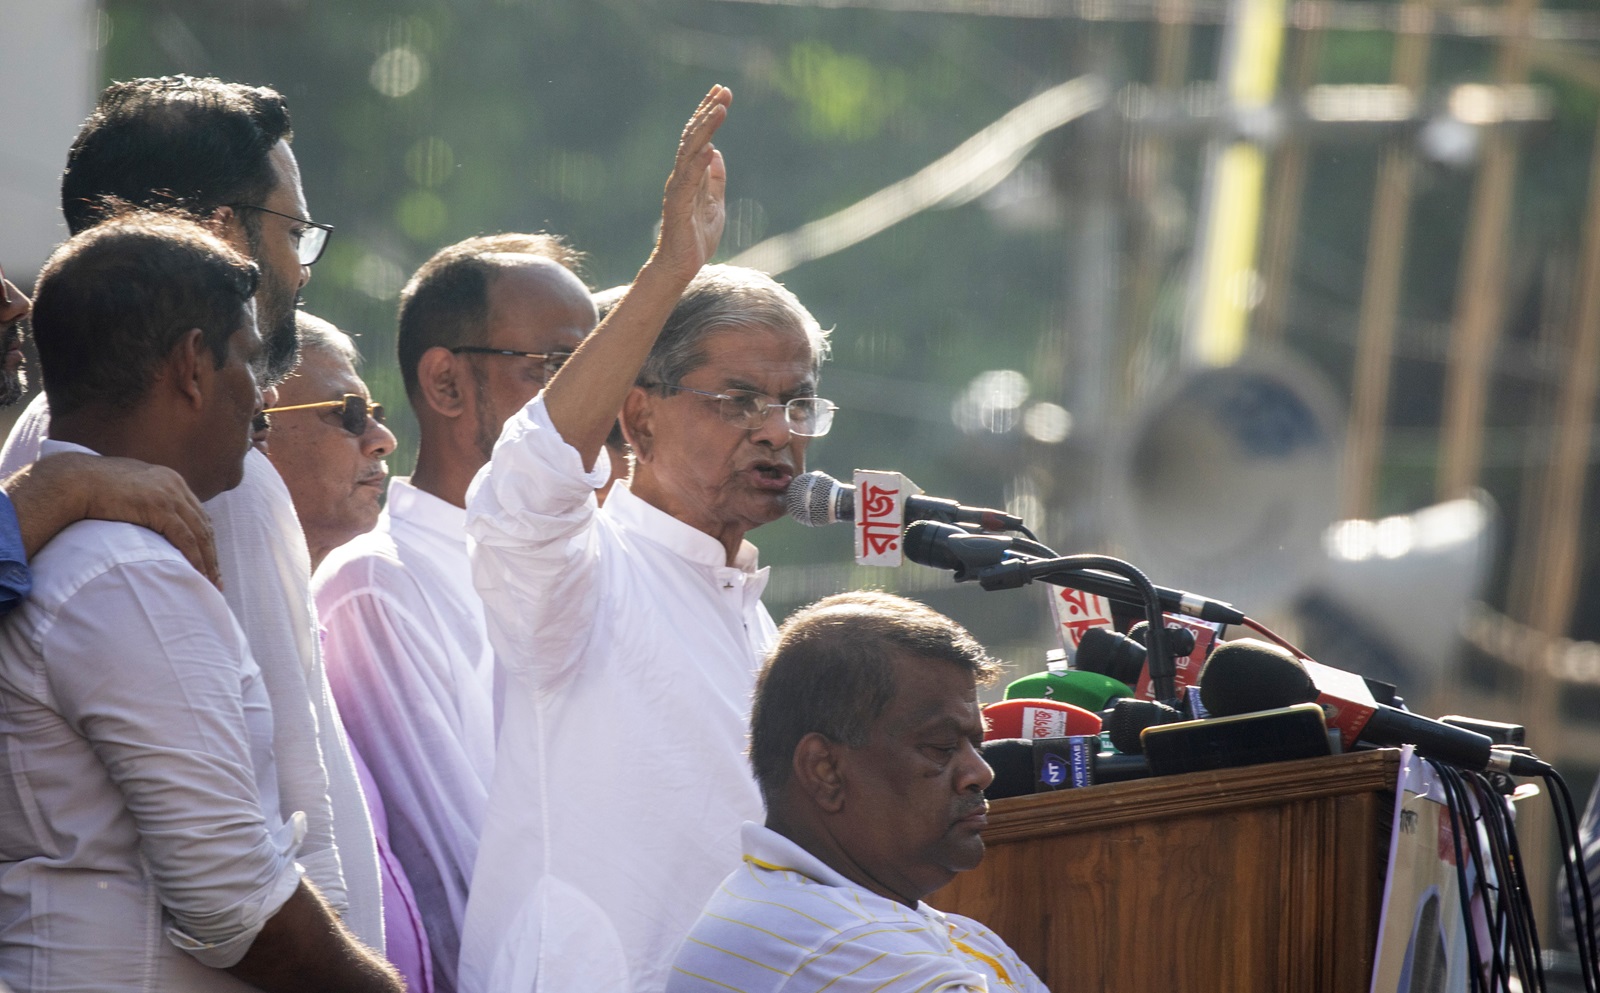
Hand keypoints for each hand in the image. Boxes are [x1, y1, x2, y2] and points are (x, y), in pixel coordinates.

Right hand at [5, 453, 219, 587]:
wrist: (74, 480)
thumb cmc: (92, 487)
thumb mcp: (128, 489)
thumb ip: (143, 500)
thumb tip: (144, 518)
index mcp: (170, 479)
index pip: (197, 513)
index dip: (205, 539)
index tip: (210, 561)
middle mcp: (175, 485)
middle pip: (203, 525)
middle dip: (212, 554)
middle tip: (217, 580)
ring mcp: (169, 494)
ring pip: (200, 533)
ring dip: (208, 561)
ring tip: (210, 584)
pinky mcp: (160, 507)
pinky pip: (186, 537)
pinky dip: (195, 557)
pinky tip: (197, 573)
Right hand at [653, 84, 731, 282]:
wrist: (680, 267)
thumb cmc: (695, 239)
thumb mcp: (714, 204)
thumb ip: (715, 179)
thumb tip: (716, 152)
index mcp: (690, 175)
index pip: (699, 137)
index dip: (708, 114)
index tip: (722, 92)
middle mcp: (680, 176)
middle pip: (694, 137)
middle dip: (708, 112)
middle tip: (724, 90)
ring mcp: (677, 190)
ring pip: (690, 153)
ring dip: (706, 130)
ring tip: (720, 110)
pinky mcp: (677, 206)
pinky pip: (688, 181)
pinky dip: (699, 164)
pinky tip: (711, 148)